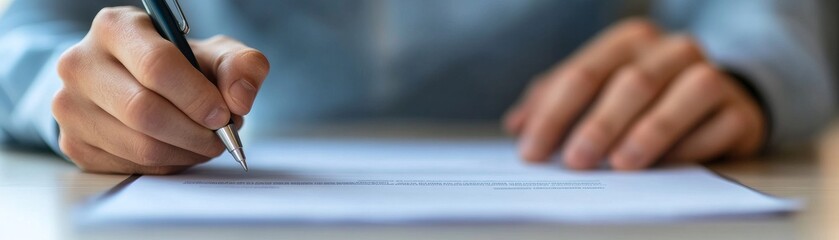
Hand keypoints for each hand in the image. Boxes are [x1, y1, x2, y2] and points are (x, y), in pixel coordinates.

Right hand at [53, 7, 269, 173]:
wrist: (137, 83)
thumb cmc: (180, 66)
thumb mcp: (216, 53)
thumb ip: (241, 66)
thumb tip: (239, 99)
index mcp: (115, 27)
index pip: (157, 66)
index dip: (197, 98)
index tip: (223, 114)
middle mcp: (80, 63)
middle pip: (144, 111)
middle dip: (195, 132)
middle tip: (220, 136)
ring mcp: (70, 106)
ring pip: (139, 145)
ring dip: (186, 152)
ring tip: (206, 143)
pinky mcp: (73, 143)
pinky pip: (130, 166)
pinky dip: (167, 165)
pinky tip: (179, 150)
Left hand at [504, 18, 765, 169]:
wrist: (716, 100)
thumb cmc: (644, 97)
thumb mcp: (597, 91)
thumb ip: (555, 101)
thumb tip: (517, 125)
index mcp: (630, 40)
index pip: (583, 74)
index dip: (553, 114)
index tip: (531, 150)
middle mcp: (671, 50)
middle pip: (631, 83)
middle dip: (598, 124)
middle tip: (574, 161)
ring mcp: (711, 75)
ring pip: (682, 96)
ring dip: (650, 132)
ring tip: (621, 164)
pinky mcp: (739, 110)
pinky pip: (716, 127)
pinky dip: (689, 147)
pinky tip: (667, 165)